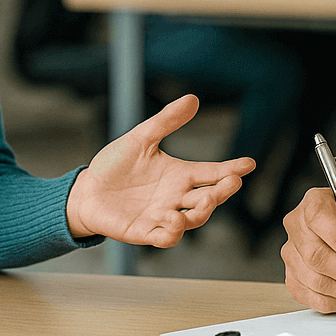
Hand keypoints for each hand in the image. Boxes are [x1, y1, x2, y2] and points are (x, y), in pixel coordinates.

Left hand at [65, 95, 254, 246]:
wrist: (86, 190)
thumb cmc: (115, 165)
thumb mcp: (141, 138)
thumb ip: (166, 121)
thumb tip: (192, 98)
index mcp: (179, 175)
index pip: (211, 173)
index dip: (231, 169)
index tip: (249, 163)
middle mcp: (175, 198)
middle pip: (208, 198)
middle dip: (222, 192)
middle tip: (232, 182)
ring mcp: (161, 216)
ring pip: (191, 220)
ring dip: (200, 214)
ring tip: (203, 202)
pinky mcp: (143, 232)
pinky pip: (164, 237)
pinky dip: (172, 232)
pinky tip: (173, 220)